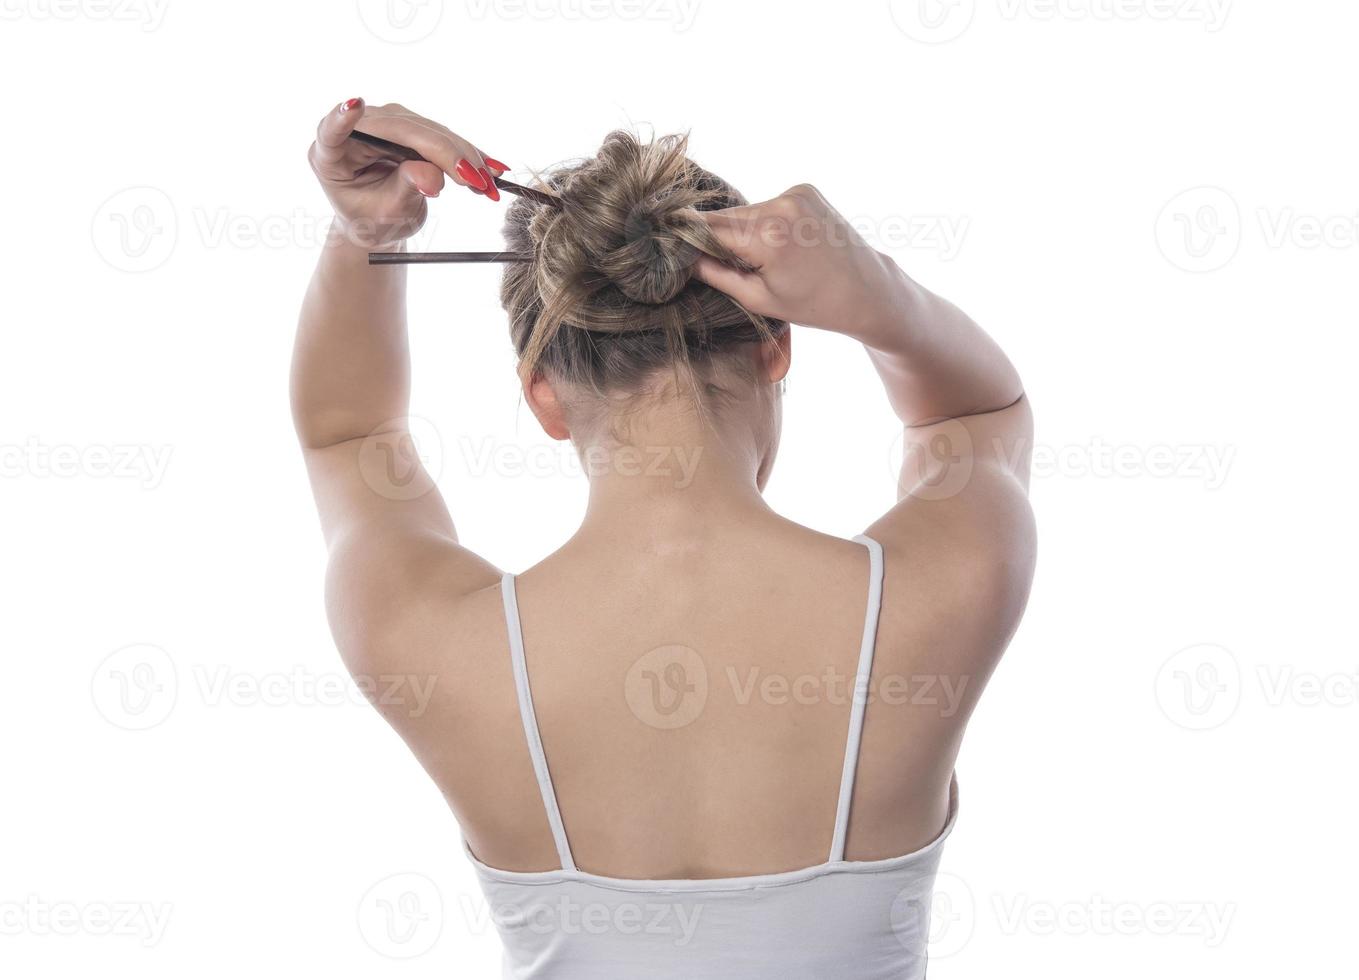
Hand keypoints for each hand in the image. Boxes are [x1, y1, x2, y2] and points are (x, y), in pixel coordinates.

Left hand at [307, 98, 509, 246]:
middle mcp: (359, 129)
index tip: (353, 105)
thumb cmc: (370, 221)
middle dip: (445, 154)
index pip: (333, 130)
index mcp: (332, 153)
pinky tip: (491, 166)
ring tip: (489, 184)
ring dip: (465, 157)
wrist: (377, 222)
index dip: (343, 117)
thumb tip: (434, 177)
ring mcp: (387, 124)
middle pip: (403, 130)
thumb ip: (405, 190)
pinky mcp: (410, 127)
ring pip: (431, 131)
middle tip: (476, 180)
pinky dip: (467, 155)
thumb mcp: (385, 213)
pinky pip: (442, 137)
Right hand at [694, 184, 905, 341]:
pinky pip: (766, 204)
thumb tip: (681, 258)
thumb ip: (715, 274)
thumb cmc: (814, 304)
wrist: (866, 289)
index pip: (706, 228)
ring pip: (745, 210)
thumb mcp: (759, 299)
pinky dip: (763, 221)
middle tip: (721, 265)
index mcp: (767, 236)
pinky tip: (781, 243)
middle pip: (725, 217)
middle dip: (716, 237)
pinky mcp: (805, 189)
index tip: (674, 251)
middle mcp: (781, 205)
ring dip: (741, 229)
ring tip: (761, 258)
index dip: (687, 239)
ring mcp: (795, 193)